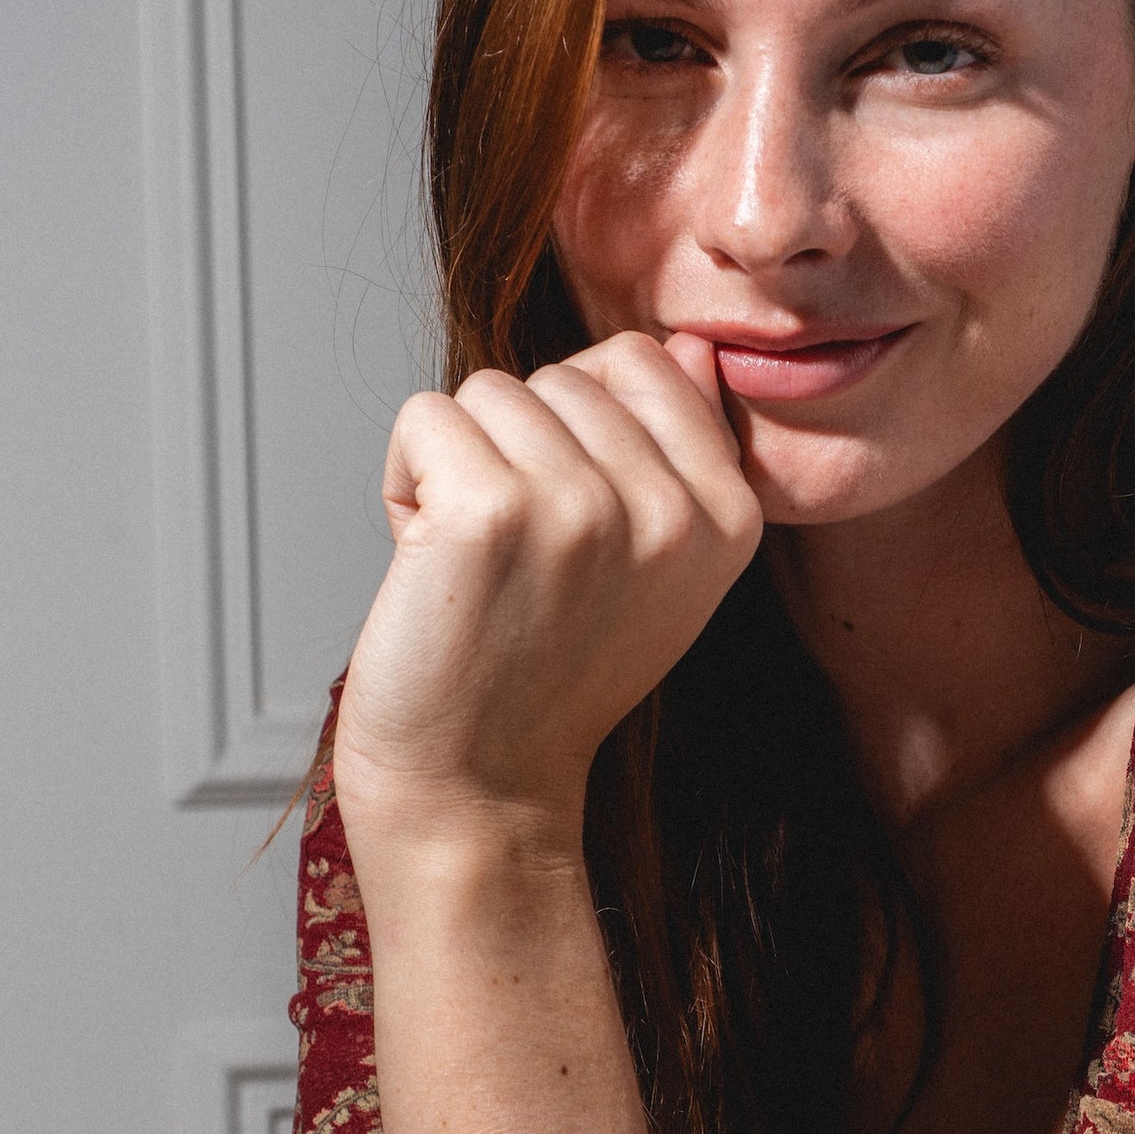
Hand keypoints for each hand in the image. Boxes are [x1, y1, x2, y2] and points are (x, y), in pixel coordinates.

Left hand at [333, 331, 761, 856]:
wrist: (481, 788)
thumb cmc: (548, 675)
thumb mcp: (657, 569)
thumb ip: (677, 456)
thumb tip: (686, 346)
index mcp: (729, 517)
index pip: (644, 363)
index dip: (581, 428)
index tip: (575, 530)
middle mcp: (671, 511)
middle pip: (561, 374)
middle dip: (519, 451)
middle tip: (522, 564)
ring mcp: (585, 506)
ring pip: (489, 393)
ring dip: (460, 468)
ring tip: (480, 568)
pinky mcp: (491, 509)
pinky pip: (425, 418)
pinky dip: (405, 484)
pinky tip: (434, 566)